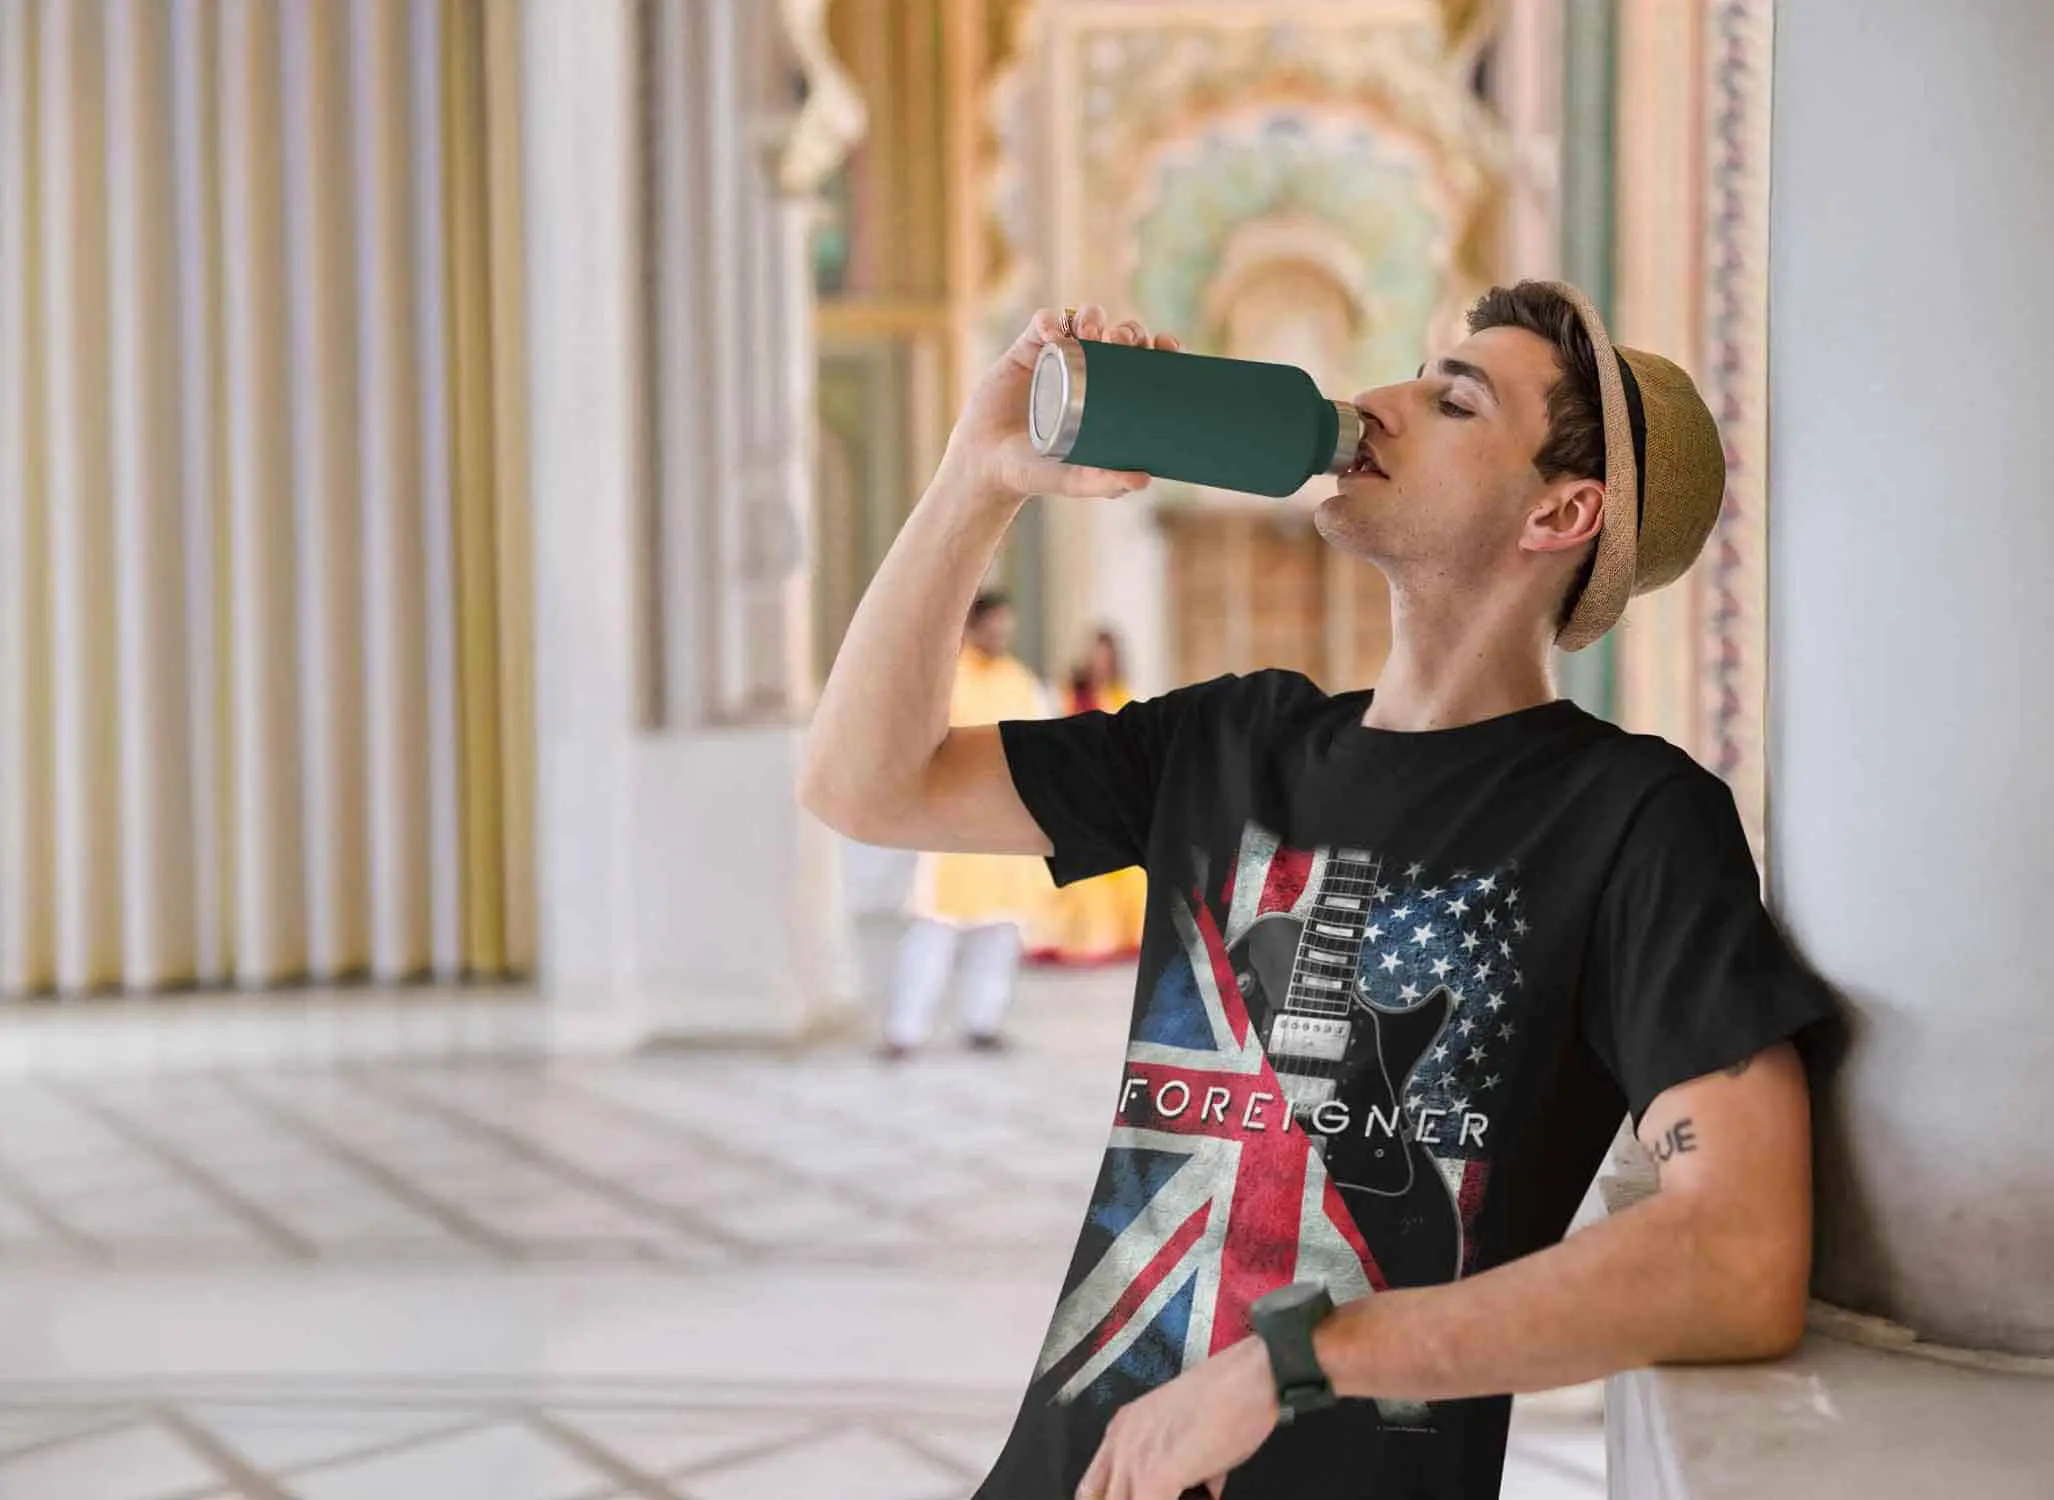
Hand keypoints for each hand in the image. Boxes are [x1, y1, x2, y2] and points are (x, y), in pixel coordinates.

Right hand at [942, 304, 1182, 502]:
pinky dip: (1050, 320)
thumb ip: (1105, 483)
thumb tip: (1145, 481)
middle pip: (1118, 334)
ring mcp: (1056, 357)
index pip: (1143, 360)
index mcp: (1110, 394)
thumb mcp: (1075, 481)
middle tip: (1121, 341)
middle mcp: (1087, 371)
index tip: (1167, 346)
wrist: (987, 467)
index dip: (1158, 346)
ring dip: (1093, 316)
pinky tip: (1054, 332)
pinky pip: (1041, 323)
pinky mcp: (1025, 350)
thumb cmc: (1037, 474)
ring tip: (1091, 333)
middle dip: (1126, 329)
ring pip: (1084, 319)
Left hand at [1074, 1336, 1277, 1499]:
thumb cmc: (1230, 1398)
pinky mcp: (1155, 1477)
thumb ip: (1187, 1465)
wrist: (1250, 1379)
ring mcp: (1134, 1460)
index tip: (1138, 1498)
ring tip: (1183, 1497)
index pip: (1093, 1487)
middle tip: (1164, 1498)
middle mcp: (1120, 1441)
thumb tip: (1200, 1488)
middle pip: (1097, 1498)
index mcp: (1123, 1428)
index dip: (1114, 1499)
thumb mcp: (1193, 1431)